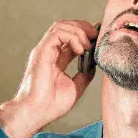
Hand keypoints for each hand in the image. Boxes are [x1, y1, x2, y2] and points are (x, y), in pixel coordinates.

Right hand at [0, 19, 100, 137]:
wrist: (38, 112)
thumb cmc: (52, 104)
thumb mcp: (76, 87)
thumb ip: (85, 74)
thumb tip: (94, 64)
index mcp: (56, 58)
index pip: (70, 37)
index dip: (85, 33)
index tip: (99, 36)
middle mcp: (49, 51)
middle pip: (66, 26)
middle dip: (83, 27)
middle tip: (96, 36)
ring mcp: (44, 50)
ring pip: (60, 25)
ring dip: (78, 30)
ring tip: (88, 44)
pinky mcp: (41, 52)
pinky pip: (57, 33)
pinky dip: (72, 37)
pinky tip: (80, 49)